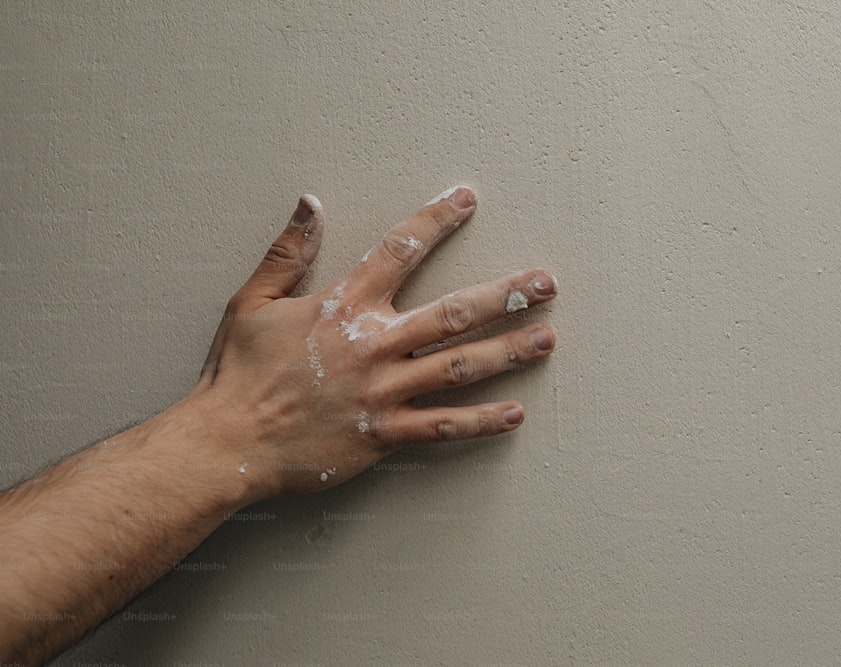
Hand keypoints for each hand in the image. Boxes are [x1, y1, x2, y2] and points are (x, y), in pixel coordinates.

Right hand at [183, 187, 556, 497]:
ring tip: (548, 338)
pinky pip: (442, 426)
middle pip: (454, 313)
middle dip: (505, 295)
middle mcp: (373, 344)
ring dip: (508, 351)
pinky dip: (481, 421)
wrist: (226, 442)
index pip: (399, 250)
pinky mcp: (383, 435)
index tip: (467, 198)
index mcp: (342, 306)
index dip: (436, 220)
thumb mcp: (251, 301)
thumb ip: (287, 252)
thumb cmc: (237, 372)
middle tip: (546, 283)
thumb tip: (309, 202)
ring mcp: (382, 391)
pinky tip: (516, 414)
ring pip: (460, 367)